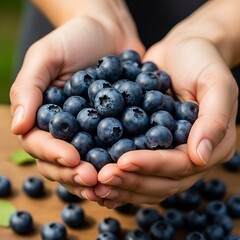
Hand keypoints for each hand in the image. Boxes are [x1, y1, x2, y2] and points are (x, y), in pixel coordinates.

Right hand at [10, 16, 143, 200]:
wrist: (109, 33)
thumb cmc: (74, 39)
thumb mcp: (46, 56)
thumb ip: (28, 89)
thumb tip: (18, 127)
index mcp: (45, 117)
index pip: (41, 144)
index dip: (54, 155)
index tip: (72, 158)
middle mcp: (67, 130)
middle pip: (64, 162)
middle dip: (76, 173)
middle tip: (93, 179)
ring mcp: (91, 133)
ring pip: (89, 163)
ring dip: (98, 177)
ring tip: (110, 184)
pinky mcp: (115, 130)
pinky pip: (114, 150)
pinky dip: (119, 163)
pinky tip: (129, 171)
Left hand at [95, 32, 237, 207]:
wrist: (182, 51)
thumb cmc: (202, 61)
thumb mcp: (216, 83)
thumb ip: (215, 118)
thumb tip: (201, 157)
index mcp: (212, 146)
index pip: (180, 165)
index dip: (152, 165)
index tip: (124, 162)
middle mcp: (190, 156)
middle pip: (162, 181)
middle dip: (132, 180)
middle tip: (103, 177)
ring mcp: (169, 153)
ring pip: (147, 181)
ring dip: (122, 185)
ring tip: (96, 183)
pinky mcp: (150, 146)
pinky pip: (136, 168)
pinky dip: (120, 176)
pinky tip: (99, 180)